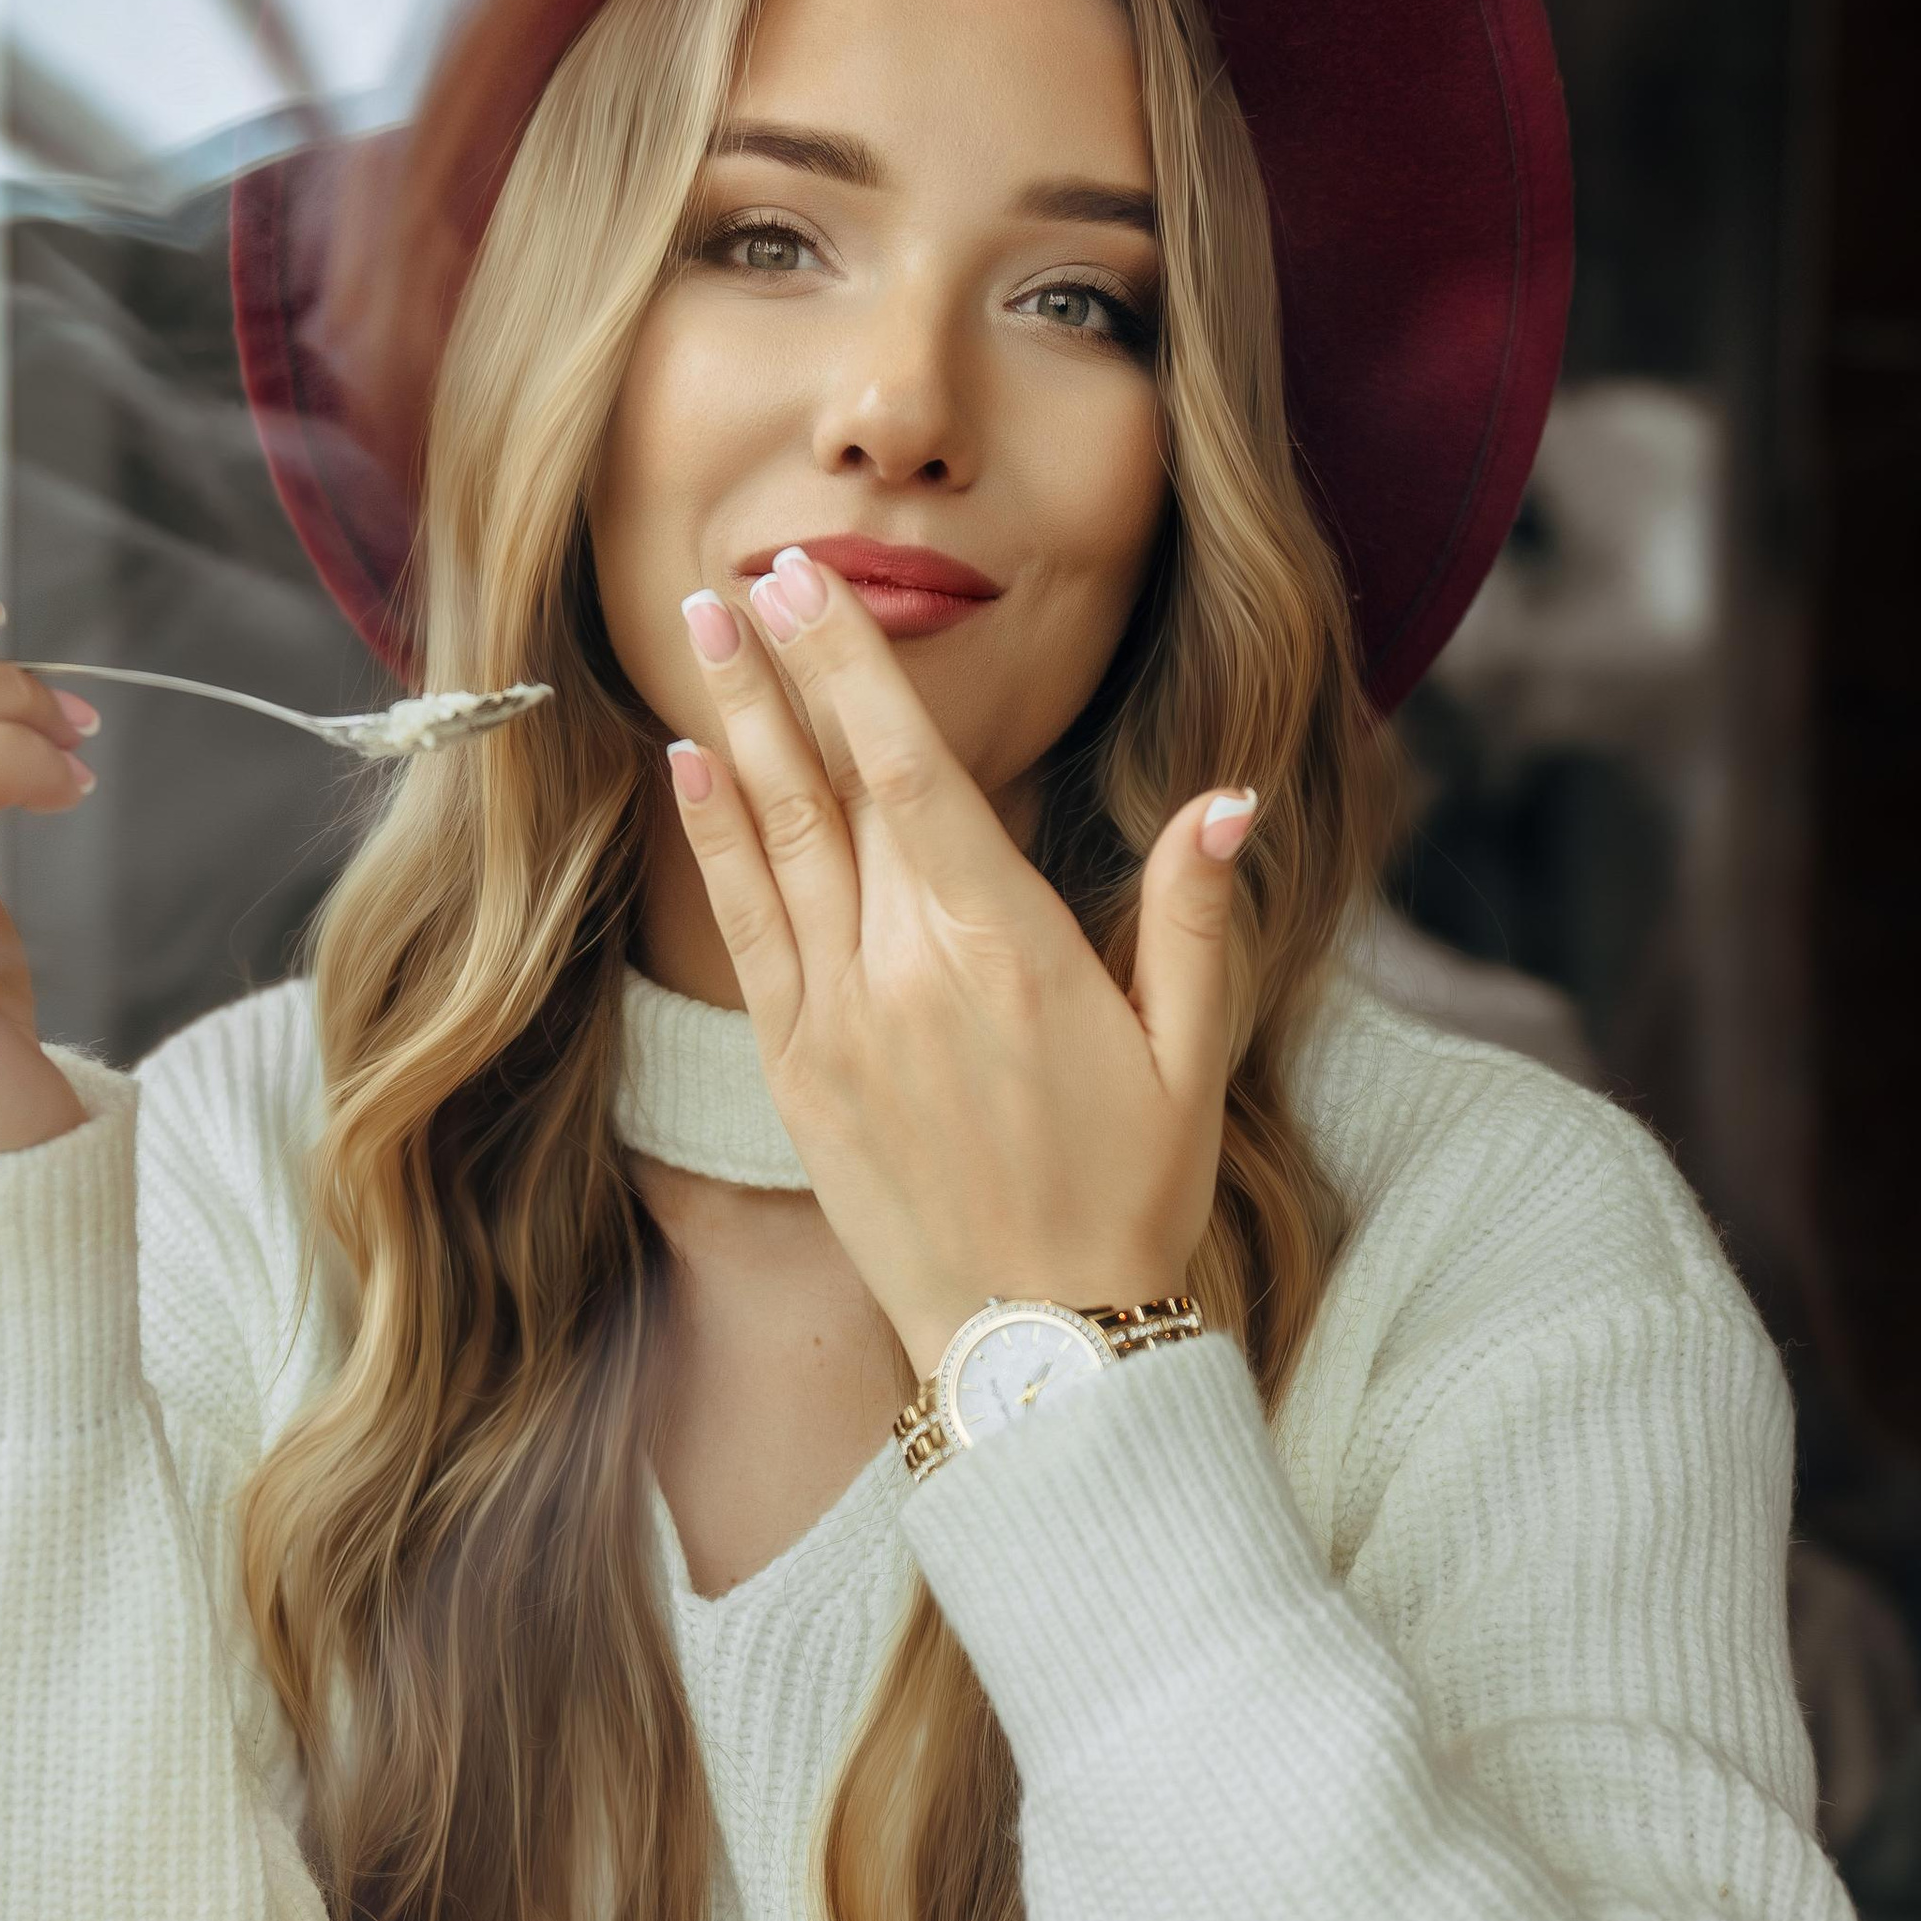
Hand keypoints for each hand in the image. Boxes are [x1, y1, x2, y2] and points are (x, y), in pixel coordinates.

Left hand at [666, 548, 1256, 1372]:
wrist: (1035, 1350)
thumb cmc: (1130, 1197)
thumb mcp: (1193, 1056)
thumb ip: (1195, 918)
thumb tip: (1228, 801)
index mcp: (1003, 946)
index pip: (912, 767)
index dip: (848, 667)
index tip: (804, 585)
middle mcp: (902, 969)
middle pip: (826, 786)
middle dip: (775, 669)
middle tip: (731, 570)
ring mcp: (836, 1022)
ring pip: (773, 844)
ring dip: (733, 728)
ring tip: (694, 634)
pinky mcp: (796, 1074)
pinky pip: (745, 931)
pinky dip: (714, 842)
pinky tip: (692, 769)